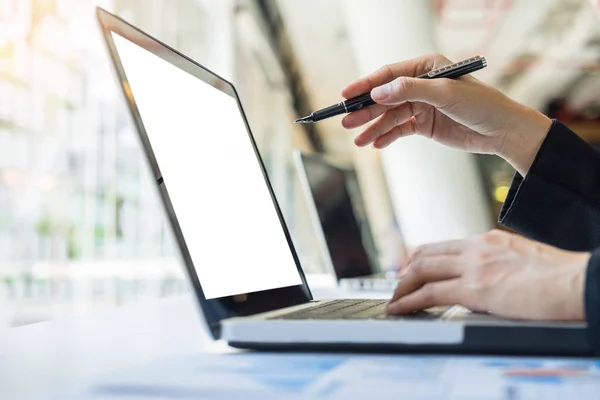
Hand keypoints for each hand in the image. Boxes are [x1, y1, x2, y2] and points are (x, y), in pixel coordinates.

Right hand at [341, 54, 551, 175]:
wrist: (502, 132)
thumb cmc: (480, 105)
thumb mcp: (445, 94)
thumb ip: (410, 90)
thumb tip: (378, 92)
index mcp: (426, 68)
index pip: (389, 75)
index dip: (366, 85)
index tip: (346, 95)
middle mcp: (421, 85)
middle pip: (385, 98)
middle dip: (365, 111)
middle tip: (346, 123)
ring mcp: (422, 106)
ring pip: (390, 116)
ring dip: (373, 128)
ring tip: (358, 141)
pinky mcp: (424, 125)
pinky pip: (400, 130)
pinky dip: (388, 136)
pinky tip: (376, 144)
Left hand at [388, 230, 589, 320]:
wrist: (578, 282)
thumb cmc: (562, 276)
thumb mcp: (525, 259)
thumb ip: (502, 264)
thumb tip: (492, 280)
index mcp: (491, 240)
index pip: (447, 246)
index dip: (425, 257)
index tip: (415, 267)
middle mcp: (477, 247)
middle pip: (428, 253)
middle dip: (408, 269)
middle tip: (398, 283)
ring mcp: (474, 266)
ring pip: (423, 270)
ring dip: (403, 285)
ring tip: (394, 298)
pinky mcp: (474, 288)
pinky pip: (430, 293)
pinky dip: (409, 300)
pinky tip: (400, 308)